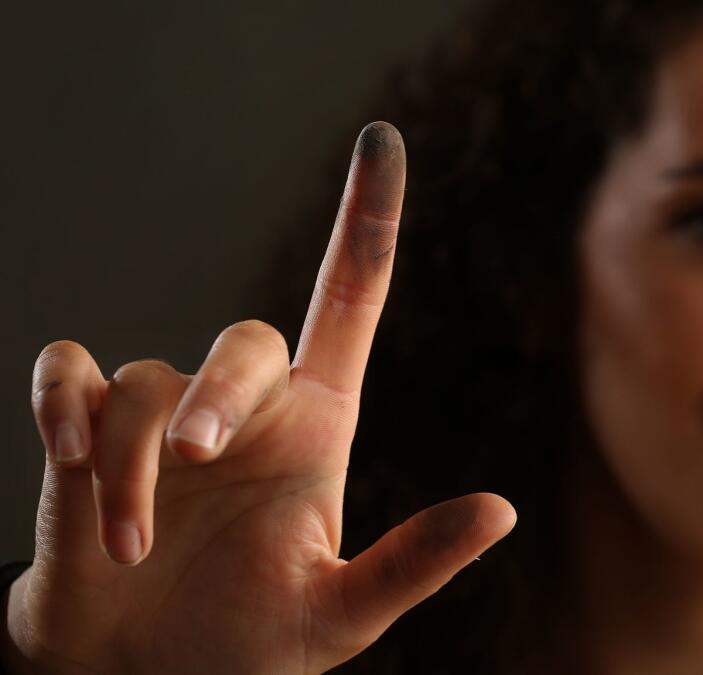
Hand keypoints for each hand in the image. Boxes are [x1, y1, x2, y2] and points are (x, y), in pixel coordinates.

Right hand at [4, 122, 516, 673]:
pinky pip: (71, 370)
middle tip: (199, 464)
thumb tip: (502, 512)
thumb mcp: (339, 614)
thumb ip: (414, 564)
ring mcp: (166, 412)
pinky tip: (69, 463)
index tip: (382, 139)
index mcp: (318, 423)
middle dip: (218, 395)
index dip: (369, 218)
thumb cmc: (247, 640)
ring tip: (133, 544)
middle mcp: (248, 404)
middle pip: (246, 337)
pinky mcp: (87, 428)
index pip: (351, 298)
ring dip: (134, 463)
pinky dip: (63, 407)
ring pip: (150, 379)